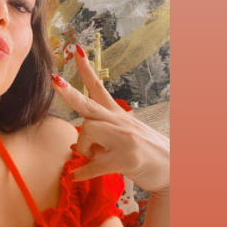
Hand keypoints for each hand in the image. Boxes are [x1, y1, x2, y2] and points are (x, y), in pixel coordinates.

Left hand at [52, 44, 169, 193]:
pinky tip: (76, 176)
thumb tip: (73, 144)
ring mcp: (124, 139)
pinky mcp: (126, 159)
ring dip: (83, 148)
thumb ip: (98, 140)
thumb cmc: (144, 154)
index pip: (98, 87)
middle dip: (69, 92)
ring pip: (88, 132)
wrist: (173, 168)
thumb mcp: (121, 140)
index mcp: (116, 115)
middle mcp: (119, 122)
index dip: (86, 70)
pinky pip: (94, 165)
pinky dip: (82, 172)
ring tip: (89, 159)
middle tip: (53, 79)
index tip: (76, 50)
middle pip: (88, 104)